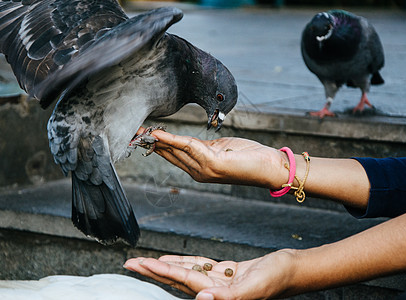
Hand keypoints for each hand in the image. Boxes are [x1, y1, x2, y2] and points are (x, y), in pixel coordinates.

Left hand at [124, 250, 295, 299]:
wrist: (293, 271)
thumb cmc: (278, 280)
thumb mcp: (254, 288)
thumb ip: (228, 297)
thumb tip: (200, 299)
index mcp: (217, 294)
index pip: (181, 280)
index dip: (158, 271)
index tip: (138, 263)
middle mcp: (213, 290)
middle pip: (176, 278)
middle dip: (152, 271)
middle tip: (130, 262)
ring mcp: (219, 282)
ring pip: (186, 272)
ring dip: (165, 266)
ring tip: (146, 261)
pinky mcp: (226, 274)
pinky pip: (201, 267)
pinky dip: (186, 261)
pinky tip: (174, 259)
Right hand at [146, 129, 286, 189]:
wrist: (270, 167)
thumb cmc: (249, 157)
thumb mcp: (221, 149)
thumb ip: (203, 147)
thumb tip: (188, 142)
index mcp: (199, 169)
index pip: (173, 155)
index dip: (157, 144)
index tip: (143, 134)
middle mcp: (198, 172)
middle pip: (169, 154)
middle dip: (152, 142)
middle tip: (135, 131)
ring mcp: (204, 170)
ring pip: (174, 150)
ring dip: (157, 139)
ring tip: (142, 130)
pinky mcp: (212, 164)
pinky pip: (187, 146)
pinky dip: (172, 138)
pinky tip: (160, 133)